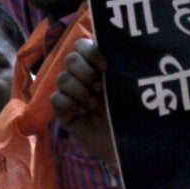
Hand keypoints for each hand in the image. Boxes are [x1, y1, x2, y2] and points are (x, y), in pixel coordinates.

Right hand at [50, 38, 117, 164]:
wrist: (128, 143)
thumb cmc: (133, 113)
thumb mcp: (129, 87)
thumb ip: (119, 67)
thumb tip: (113, 50)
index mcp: (98, 66)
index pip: (83, 45)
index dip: (91, 52)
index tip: (106, 67)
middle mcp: (83, 77)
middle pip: (70, 59)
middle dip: (85, 72)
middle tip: (100, 89)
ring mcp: (72, 94)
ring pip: (62, 78)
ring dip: (80, 91)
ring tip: (94, 106)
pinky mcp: (64, 111)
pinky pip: (56, 99)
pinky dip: (69, 105)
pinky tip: (82, 114)